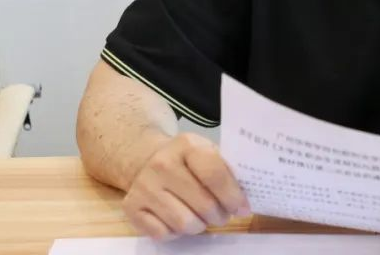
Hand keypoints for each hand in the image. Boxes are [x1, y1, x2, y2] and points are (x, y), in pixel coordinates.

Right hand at [122, 132, 249, 239]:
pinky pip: (164, 233)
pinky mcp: (131, 207)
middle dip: (220, 215)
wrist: (146, 159)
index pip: (214, 174)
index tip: (243, 208)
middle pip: (203, 204)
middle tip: (223, 215)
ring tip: (203, 217)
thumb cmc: (187, 160)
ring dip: (200, 226)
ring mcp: (144, 186)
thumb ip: (227, 168)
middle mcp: (162, 164)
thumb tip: (247, 193)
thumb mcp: (207, 152)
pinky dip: (177, 232)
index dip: (232, 196)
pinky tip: (179, 217)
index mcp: (186, 145)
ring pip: (184, 223)